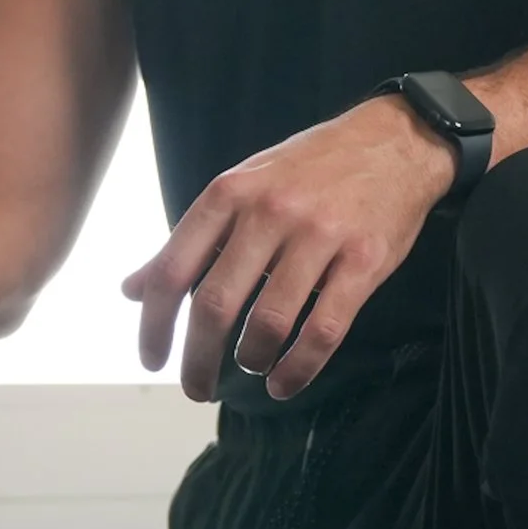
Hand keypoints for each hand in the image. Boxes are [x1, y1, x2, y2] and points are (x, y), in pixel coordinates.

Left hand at [122, 96, 456, 402]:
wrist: (396, 140)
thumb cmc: (309, 168)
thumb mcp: (242, 186)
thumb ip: (191, 240)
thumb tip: (132, 288)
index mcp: (229, 193)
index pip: (173, 271)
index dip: (153, 325)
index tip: (151, 359)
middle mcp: (269, 213)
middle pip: (216, 305)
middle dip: (198, 359)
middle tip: (196, 388)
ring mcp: (319, 236)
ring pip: (269, 324)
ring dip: (250, 360)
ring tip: (249, 368)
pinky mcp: (363, 261)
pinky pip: (324, 330)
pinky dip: (298, 368)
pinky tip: (284, 382)